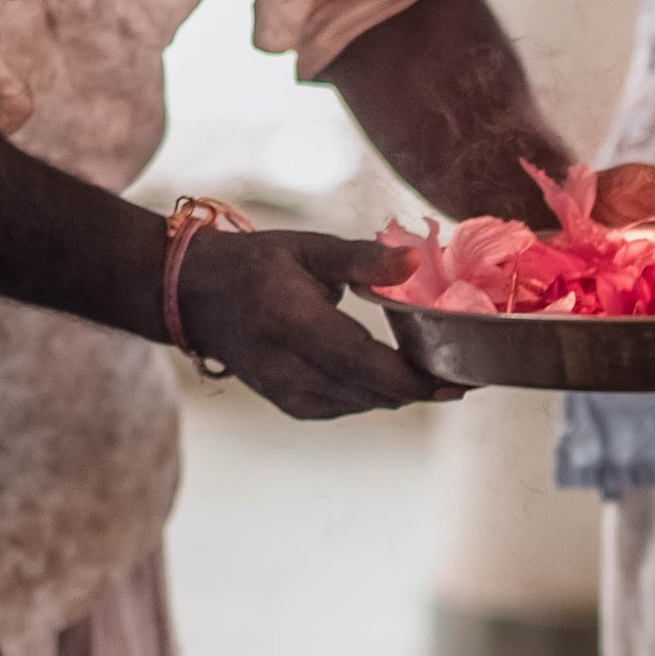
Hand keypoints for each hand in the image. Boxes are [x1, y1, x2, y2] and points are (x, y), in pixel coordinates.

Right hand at [176, 227, 456, 418]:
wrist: (195, 296)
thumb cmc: (254, 265)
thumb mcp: (308, 248)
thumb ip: (363, 259)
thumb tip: (415, 261)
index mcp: (293, 323)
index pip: (364, 363)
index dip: (414, 379)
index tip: (457, 380)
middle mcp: (287, 366)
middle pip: (370, 391)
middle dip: (420, 387)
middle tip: (459, 373)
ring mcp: (285, 391)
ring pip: (362, 404)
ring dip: (399, 392)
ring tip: (433, 372)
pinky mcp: (287, 403)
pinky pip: (345, 407)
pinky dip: (372, 395)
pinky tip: (388, 376)